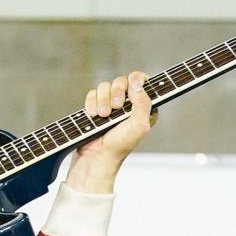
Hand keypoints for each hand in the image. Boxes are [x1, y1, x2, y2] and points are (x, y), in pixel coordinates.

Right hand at [66, 71, 155, 194]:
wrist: (97, 157)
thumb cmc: (120, 146)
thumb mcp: (139, 126)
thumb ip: (143, 103)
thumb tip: (137, 84)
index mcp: (143, 108)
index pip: (142, 81)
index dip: (137, 79)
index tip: (132, 85)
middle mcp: (128, 104)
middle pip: (122, 80)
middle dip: (117, 92)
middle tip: (115, 107)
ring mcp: (111, 105)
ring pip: (105, 86)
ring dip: (103, 100)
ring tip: (103, 116)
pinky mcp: (96, 106)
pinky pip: (93, 93)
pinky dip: (92, 103)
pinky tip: (93, 116)